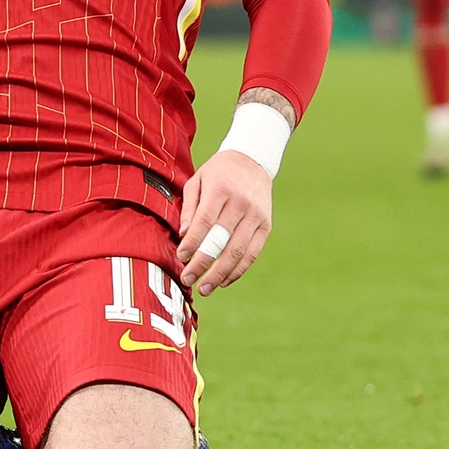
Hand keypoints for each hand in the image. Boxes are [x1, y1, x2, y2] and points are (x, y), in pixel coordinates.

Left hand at [173, 150, 273, 294]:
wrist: (253, 160)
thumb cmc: (218, 173)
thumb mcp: (198, 180)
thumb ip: (189, 207)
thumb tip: (183, 236)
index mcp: (221, 190)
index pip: (205, 221)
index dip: (193, 242)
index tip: (181, 258)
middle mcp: (241, 204)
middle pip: (221, 240)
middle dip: (203, 264)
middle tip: (188, 279)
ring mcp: (256, 216)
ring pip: (238, 251)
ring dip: (220, 273)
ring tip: (205, 288)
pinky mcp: (266, 226)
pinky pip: (253, 253)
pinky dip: (238, 270)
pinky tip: (224, 280)